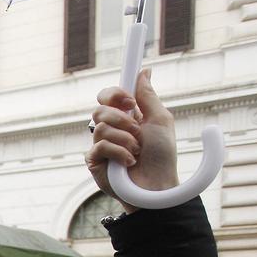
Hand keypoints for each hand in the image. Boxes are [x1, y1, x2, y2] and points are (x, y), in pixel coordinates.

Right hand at [86, 68, 178, 212]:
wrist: (157, 185)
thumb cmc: (162, 156)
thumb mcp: (160, 120)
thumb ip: (149, 96)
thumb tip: (144, 72)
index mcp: (125, 116)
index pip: (108, 96)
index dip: (115, 93)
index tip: (129, 99)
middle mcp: (111, 129)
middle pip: (99, 108)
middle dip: (120, 117)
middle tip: (137, 129)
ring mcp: (101, 145)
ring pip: (100, 127)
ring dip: (125, 138)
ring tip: (137, 151)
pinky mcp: (94, 161)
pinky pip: (99, 146)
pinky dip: (119, 152)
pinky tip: (129, 162)